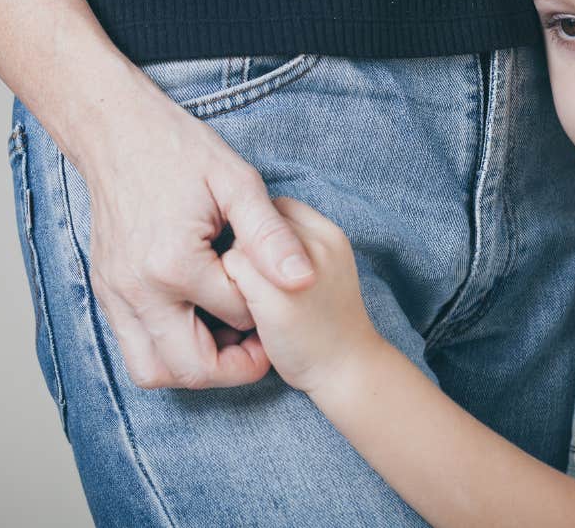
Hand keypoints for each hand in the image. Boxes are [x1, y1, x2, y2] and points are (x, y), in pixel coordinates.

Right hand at [73, 74, 319, 389]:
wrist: (115, 131)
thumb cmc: (179, 150)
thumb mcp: (237, 183)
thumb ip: (271, 236)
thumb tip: (304, 278)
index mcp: (175, 264)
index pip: (238, 316)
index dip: (268, 310)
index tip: (281, 294)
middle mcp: (139, 290)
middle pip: (193, 368)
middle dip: (235, 366)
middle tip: (260, 342)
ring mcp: (116, 295)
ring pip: (154, 371)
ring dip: (195, 368)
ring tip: (225, 337)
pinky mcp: (105, 293)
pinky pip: (134, 350)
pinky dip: (168, 352)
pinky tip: (196, 321)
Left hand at [220, 197, 385, 394]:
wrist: (348, 367)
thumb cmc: (330, 319)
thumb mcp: (326, 268)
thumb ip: (297, 244)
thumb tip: (249, 227)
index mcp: (330, 235)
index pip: (277, 207)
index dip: (262, 229)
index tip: (263, 257)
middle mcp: (315, 246)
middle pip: (255, 219)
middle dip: (246, 242)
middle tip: (254, 276)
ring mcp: (294, 271)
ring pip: (238, 242)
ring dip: (234, 264)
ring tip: (249, 292)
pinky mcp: (272, 297)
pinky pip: (230, 271)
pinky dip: (226, 285)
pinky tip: (241, 305)